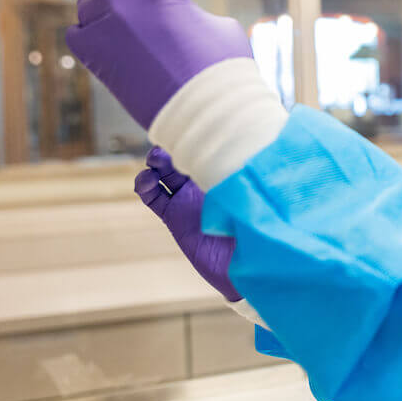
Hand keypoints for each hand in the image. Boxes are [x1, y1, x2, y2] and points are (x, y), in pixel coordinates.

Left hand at [66, 0, 252, 128]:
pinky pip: (82, 34)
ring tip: (124, 12)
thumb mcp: (215, 23)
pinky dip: (94, 32)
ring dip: (104, 2)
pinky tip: (110, 37)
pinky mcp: (95, 59)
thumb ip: (184, 8)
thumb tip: (170, 15)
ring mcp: (102, 29)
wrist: (207, 115)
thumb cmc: (223, 70)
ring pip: (89, 2)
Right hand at [135, 147, 240, 301]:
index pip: (206, 151)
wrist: (245, 267)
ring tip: (154, 162)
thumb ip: (247, 179)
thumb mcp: (254, 199)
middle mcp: (205, 185)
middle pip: (181, 160)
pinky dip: (145, 187)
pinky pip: (154, 198)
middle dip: (172, 150)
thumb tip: (253, 153)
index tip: (189, 133)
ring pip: (163, 175)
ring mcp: (187, 200)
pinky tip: (145, 180)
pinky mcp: (174, 217)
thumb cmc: (256, 230)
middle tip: (166, 150)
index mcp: (225, 175)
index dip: (195, 140)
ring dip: (155, 165)